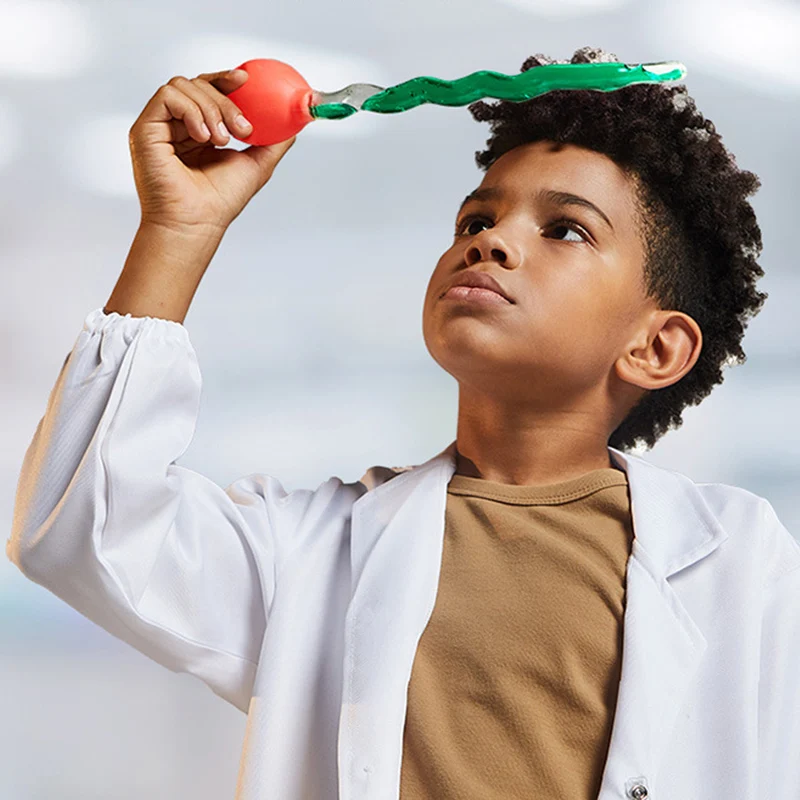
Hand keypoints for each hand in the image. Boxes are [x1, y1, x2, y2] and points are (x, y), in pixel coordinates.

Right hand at [128, 69, 296, 234]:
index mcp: (200, 130)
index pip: (210, 91)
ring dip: (211, 109)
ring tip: (221, 141)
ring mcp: (160, 126)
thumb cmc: (220, 202)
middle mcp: (178, 125)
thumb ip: (273, 141)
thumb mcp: (257, 164)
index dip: (226, 79)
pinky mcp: (145, 128)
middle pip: (199, 84)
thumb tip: (293, 123)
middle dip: (225, 100)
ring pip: (184, 86)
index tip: (246, 79)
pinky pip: (167, 96)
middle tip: (242, 129)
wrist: (197, 223)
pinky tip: (203, 137)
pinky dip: (192, 111)